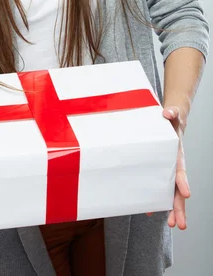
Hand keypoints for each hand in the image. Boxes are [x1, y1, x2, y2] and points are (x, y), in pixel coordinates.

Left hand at [146, 106, 189, 227]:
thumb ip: (171, 114)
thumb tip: (167, 113)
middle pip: (179, 190)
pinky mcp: (160, 171)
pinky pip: (160, 188)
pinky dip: (157, 199)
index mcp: (177, 155)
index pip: (181, 170)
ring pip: (172, 193)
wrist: (170, 123)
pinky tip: (152, 210)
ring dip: (173, 209)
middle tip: (180, 224)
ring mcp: (169, 171)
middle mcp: (175, 166)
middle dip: (180, 207)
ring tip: (174, 224)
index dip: (183, 182)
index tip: (185, 194)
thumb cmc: (170, 121)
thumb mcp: (171, 116)